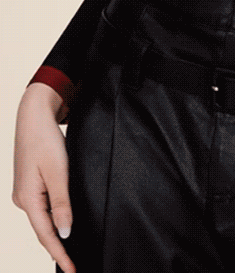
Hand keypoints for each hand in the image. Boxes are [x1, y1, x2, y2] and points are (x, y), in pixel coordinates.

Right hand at [13, 83, 75, 272]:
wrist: (34, 116)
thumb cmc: (45, 139)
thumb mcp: (59, 171)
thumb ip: (62, 203)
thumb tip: (64, 232)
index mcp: (27, 199)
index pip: (46, 235)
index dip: (60, 253)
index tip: (71, 271)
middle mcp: (22, 199)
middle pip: (43, 230)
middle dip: (58, 248)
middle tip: (73, 266)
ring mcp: (25, 192)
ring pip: (43, 219)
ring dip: (55, 234)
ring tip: (70, 251)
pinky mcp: (30, 184)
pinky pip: (42, 207)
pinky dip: (53, 219)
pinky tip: (61, 225)